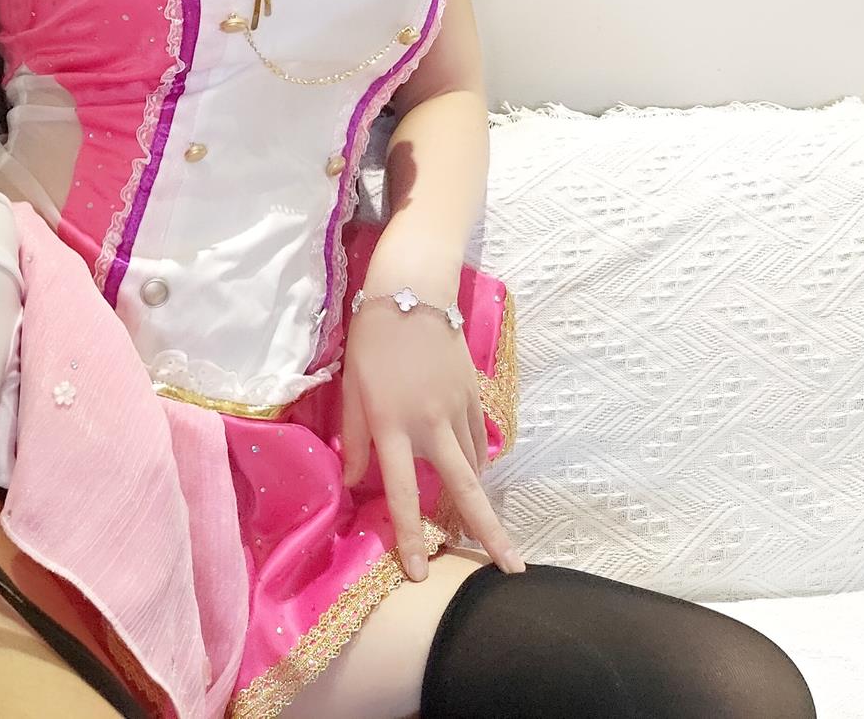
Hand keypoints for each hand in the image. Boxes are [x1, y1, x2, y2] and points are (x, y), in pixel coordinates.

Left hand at [339, 261, 523, 582]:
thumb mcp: (352, 386)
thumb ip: (356, 437)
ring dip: (479, 499)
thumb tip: (354, 481)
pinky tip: (476, 475)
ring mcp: (457, 408)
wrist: (413, 290)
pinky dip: (478, 461)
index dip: (409, 536)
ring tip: (486, 532)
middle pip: (464, 489)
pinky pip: (478, 439)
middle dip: (488, 532)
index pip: (401, 492)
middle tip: (510, 569)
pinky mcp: (473, 393)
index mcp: (393, 424)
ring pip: (473, 465)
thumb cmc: (372, 338)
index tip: (418, 573)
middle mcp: (429, 423)